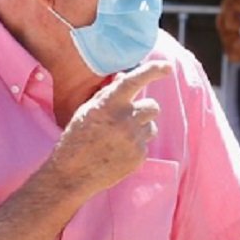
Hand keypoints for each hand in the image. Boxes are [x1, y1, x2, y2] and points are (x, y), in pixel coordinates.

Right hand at [49, 59, 169, 194]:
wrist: (73, 173)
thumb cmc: (77, 139)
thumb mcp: (88, 111)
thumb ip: (109, 93)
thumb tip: (125, 77)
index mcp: (109, 104)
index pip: (135, 80)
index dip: (153, 71)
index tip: (167, 67)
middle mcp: (125, 119)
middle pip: (153, 106)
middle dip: (145, 110)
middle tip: (129, 119)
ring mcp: (134, 139)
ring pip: (151, 126)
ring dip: (140, 129)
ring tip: (119, 139)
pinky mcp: (139, 156)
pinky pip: (145, 144)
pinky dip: (135, 146)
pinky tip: (117, 153)